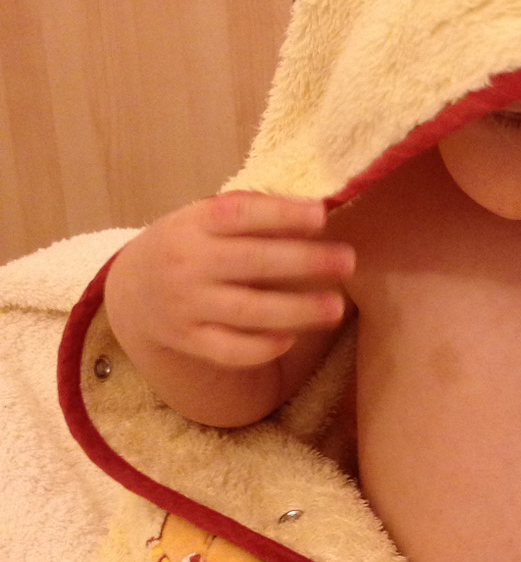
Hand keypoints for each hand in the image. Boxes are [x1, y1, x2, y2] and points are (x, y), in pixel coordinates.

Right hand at [106, 192, 355, 370]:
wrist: (131, 288)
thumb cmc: (191, 244)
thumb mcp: (205, 217)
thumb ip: (251, 213)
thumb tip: (317, 211)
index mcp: (194, 223)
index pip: (240, 214)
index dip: (282, 214)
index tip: (322, 215)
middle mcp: (187, 263)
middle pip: (252, 262)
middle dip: (305, 262)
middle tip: (348, 261)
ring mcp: (185, 305)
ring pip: (248, 311)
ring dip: (298, 310)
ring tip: (336, 307)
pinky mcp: (187, 340)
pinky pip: (230, 350)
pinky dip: (262, 347)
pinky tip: (291, 338)